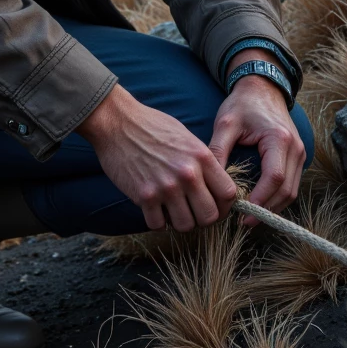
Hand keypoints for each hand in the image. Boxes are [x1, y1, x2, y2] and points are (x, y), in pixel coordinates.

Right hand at [79, 84, 238, 232]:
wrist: (117, 121)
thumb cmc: (152, 126)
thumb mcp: (187, 138)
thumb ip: (203, 162)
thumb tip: (215, 186)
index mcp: (202, 157)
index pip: (228, 194)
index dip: (224, 205)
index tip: (215, 206)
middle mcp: (187, 174)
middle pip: (210, 216)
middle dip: (202, 217)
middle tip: (192, 210)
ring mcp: (166, 187)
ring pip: (185, 225)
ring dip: (179, 221)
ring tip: (171, 208)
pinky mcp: (144, 196)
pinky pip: (158, 224)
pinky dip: (157, 220)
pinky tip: (153, 208)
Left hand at [208, 69, 305, 226]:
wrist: (262, 87)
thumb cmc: (242, 104)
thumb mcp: (225, 123)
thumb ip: (217, 150)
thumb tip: (209, 181)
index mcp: (279, 139)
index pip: (274, 178)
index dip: (260, 200)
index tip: (243, 214)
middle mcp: (295, 147)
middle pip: (287, 190)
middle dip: (267, 210)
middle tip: (244, 222)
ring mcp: (299, 152)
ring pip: (292, 191)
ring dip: (273, 207)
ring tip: (250, 216)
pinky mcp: (297, 156)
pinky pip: (291, 184)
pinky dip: (277, 197)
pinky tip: (259, 202)